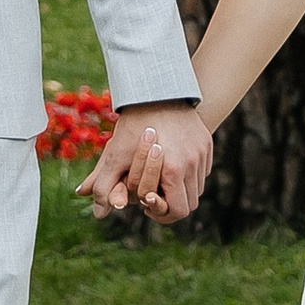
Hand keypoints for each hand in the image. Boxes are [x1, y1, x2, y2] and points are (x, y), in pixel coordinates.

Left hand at [81, 100, 212, 224]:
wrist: (155, 91)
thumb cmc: (133, 124)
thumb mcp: (115, 155)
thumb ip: (104, 186)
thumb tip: (98, 214)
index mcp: (174, 170)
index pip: (177, 211)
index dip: (162, 213)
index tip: (147, 203)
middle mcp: (193, 163)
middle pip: (190, 203)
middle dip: (171, 204)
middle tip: (153, 195)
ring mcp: (202, 152)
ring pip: (197, 187)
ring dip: (181, 189)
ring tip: (161, 180)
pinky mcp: (206, 143)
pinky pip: (202, 169)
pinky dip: (189, 174)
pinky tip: (172, 165)